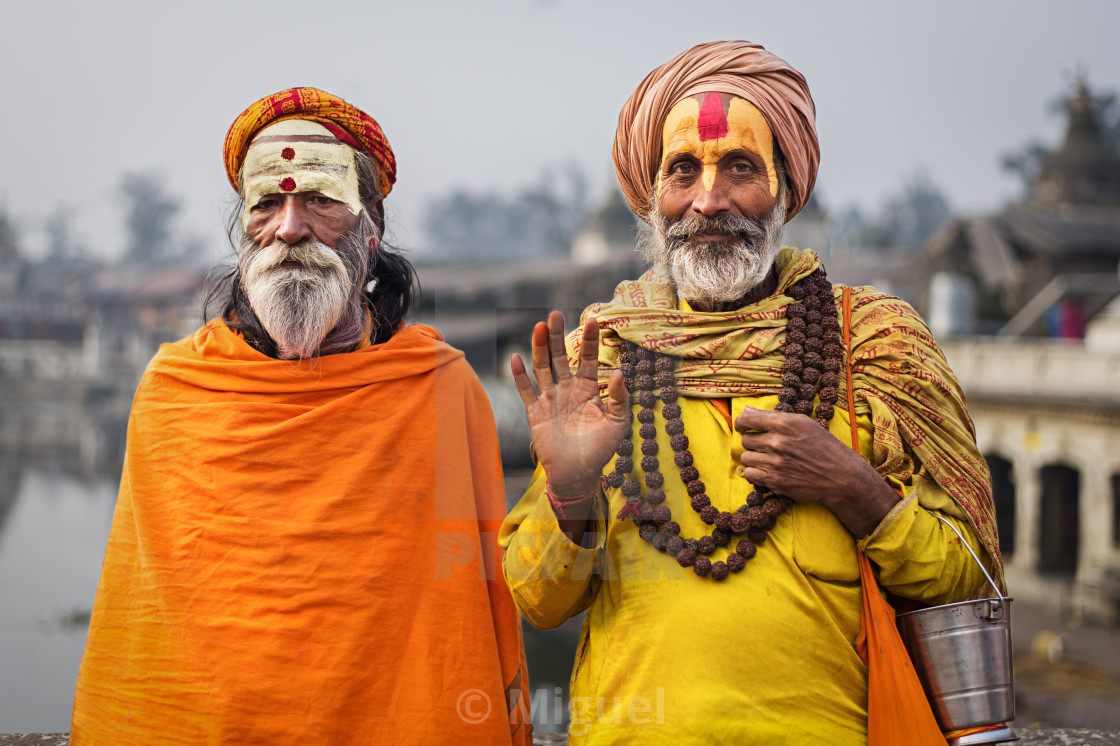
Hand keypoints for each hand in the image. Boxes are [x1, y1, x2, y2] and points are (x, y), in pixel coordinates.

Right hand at [511, 311, 630, 495]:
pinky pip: (525, 391)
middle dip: (558, 336)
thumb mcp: (618, 423)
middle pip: (560, 357)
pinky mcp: (535, 413)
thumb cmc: (601, 449)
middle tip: (555, 313)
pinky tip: (515, 358)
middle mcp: (567, 390)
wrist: (578, 474)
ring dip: (540, 348)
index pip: (588, 359)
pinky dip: (519, 376)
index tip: (593, 320)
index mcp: (588, 390)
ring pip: (542, 368)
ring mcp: (550, 400)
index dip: (590, 341)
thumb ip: (620, 398)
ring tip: (539, 327)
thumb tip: (621, 372)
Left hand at [734, 406, 898, 536]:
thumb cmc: (823, 446)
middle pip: (746, 440)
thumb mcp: (803, 423)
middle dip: (753, 442)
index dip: (742, 423)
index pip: (747, 419)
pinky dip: (755, 473)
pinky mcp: (775, 481)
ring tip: (769, 459)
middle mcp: (778, 442)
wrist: (840, 476)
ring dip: (754, 458)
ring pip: (745, 458)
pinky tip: (767, 471)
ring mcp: (776, 463)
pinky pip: (749, 474)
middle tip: (766, 446)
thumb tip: (746, 409)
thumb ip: (773, 416)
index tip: (744, 427)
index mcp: (785, 424)